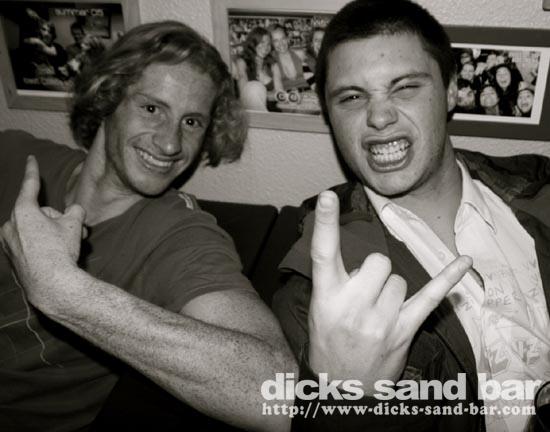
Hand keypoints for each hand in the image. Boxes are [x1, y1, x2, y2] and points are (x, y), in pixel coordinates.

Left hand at [0, 156, 85, 307]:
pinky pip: (30, 244)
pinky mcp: (12, 259)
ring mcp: (8, 244)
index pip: (30, 185)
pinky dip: (43, 246)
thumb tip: (74, 211)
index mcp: (23, 212)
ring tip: (68, 247)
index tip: (31, 158)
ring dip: (52, 233)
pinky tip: (56, 258)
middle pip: (39, 214)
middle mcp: (10, 225)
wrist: (52, 286)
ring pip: (35, 230)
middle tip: (75, 231)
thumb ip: (75, 211)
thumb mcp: (74, 225)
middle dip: (57, 220)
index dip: (33, 170)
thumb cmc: (61, 251)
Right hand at [308, 191, 470, 392]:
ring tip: (378, 311)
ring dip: (391, 289)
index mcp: (326, 297)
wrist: (343, 388)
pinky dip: (448, 278)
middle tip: (364, 294)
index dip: (325, 223)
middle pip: (377, 262)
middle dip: (373, 271)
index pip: (323, 254)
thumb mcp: (319, 310)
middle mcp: (353, 306)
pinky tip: (465, 262)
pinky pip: (430, 297)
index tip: (328, 196)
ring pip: (399, 278)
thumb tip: (360, 257)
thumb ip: (335, 281)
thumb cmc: (329, 342)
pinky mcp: (405, 329)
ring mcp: (381, 319)